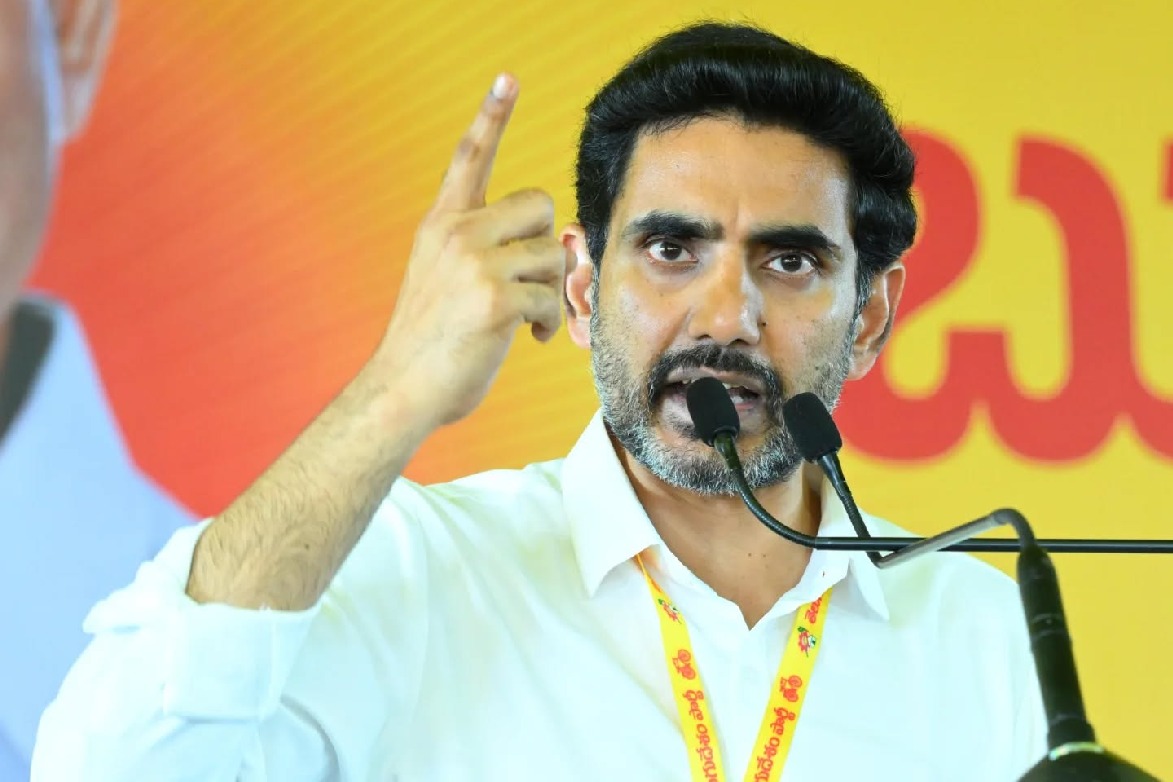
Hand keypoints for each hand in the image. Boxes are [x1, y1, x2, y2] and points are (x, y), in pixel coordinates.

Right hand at [374, 74, 568, 428]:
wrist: (403, 389)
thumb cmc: (432, 341)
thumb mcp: (445, 278)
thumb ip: (484, 249)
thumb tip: (553, 245)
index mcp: (441, 223)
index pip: (470, 157)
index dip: (491, 116)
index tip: (508, 78)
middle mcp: (455, 233)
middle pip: (540, 203)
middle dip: (548, 242)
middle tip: (534, 278)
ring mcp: (474, 264)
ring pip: (552, 253)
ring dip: (553, 290)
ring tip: (531, 317)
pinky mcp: (494, 299)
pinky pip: (551, 296)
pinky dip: (550, 322)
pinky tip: (532, 338)